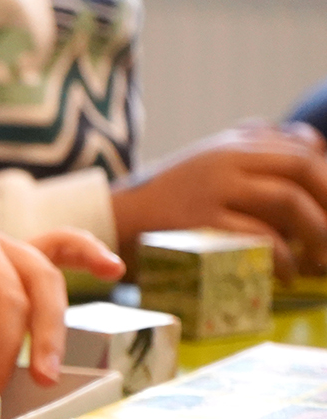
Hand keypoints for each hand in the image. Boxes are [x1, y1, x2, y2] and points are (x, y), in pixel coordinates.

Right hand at [110, 122, 326, 279]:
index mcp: (233, 145)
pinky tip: (286, 274)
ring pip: (287, 200)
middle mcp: (225, 159)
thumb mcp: (212, 167)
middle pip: (302, 168)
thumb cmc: (169, 203)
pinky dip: (281, 257)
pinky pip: (256, 235)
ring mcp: (211, 189)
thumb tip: (314, 144)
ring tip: (321, 262)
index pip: (303, 150)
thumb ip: (258, 154)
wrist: (113, 222)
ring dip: (317, 233)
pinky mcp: (198, 221)